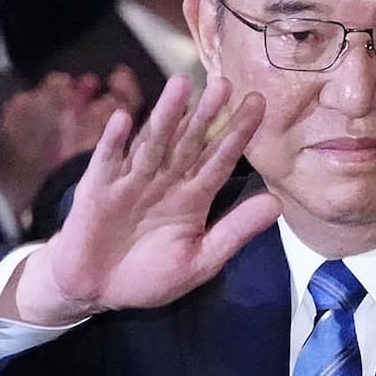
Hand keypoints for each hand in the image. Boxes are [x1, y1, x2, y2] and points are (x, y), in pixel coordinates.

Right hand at [7, 74, 281, 325]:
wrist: (97, 291)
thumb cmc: (149, 276)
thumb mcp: (200, 260)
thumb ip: (235, 231)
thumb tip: (278, 204)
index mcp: (193, 196)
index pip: (220, 159)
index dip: (237, 132)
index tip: (258, 103)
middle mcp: (165, 180)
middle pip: (188, 142)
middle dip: (205, 114)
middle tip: (223, 84)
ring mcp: (131, 181)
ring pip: (152, 143)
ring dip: (164, 115)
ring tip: (180, 85)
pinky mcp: (97, 189)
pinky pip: (107, 161)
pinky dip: (113, 141)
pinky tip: (123, 118)